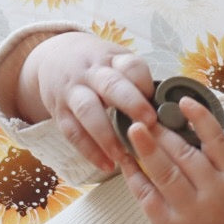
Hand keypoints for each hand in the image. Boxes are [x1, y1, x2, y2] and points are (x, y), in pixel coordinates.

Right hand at [23, 32, 155, 171]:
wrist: (52, 58)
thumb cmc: (97, 65)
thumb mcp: (116, 61)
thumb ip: (138, 81)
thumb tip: (170, 108)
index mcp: (113, 60)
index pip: (130, 66)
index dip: (144, 82)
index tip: (156, 99)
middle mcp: (92, 73)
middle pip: (111, 85)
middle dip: (131, 103)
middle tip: (149, 123)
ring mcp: (73, 92)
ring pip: (88, 110)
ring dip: (107, 135)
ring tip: (124, 155)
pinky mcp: (60, 112)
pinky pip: (72, 132)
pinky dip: (89, 151)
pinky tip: (106, 165)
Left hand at [119, 97, 223, 223]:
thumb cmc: (223, 217)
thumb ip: (213, 162)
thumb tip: (180, 126)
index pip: (219, 142)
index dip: (201, 118)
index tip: (183, 100)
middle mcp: (213, 193)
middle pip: (186, 154)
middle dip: (163, 131)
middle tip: (144, 112)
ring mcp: (189, 211)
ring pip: (165, 172)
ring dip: (147, 147)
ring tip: (133, 128)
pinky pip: (146, 193)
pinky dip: (134, 175)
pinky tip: (125, 160)